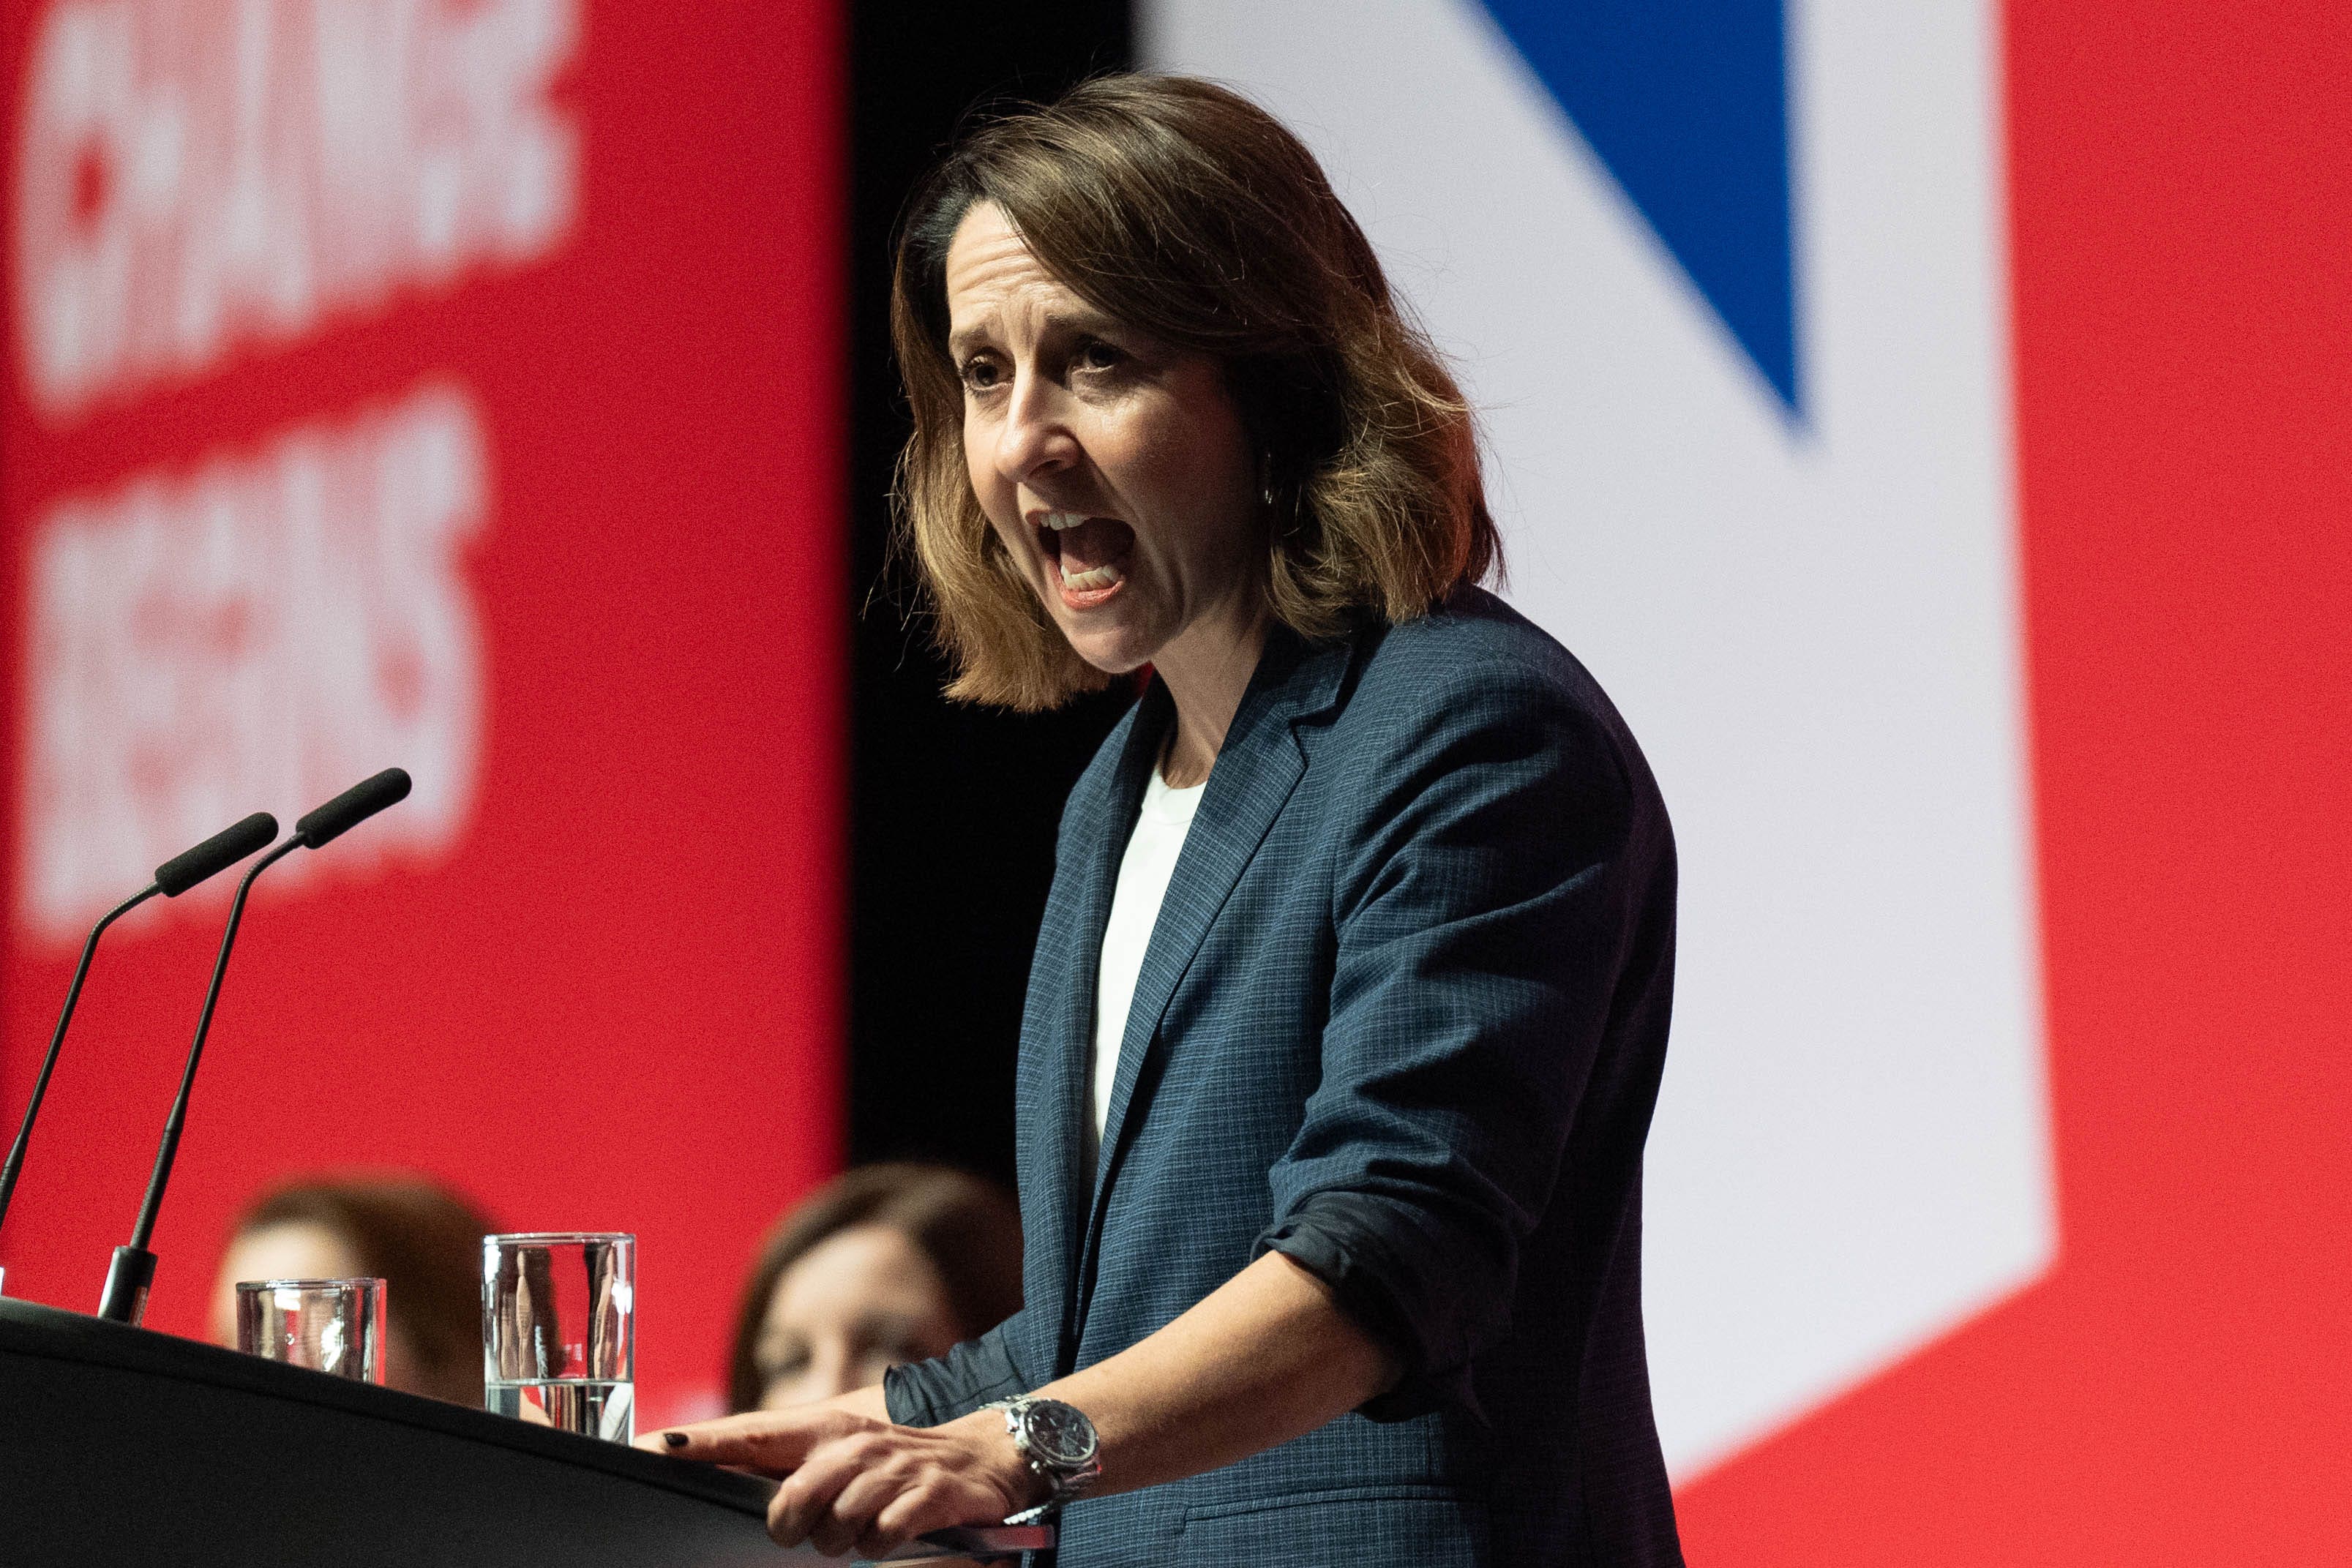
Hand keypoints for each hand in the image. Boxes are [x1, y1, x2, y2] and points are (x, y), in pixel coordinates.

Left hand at [637, 1406, 1042, 1557]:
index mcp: (823, 1427)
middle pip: (788, 1501)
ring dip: (843, 1542)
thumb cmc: (895, 1459)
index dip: (696, 1444)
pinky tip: (893, 1530)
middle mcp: (852, 1442)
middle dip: (792, 1528)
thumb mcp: (842, 1450)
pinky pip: (881, 1540)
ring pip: (835, 1529)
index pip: (747, 1434)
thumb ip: (788, 1465)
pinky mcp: (926, 1495)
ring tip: (862, 1526)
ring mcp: (890, 1468)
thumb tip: (722, 1483)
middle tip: (811, 1529)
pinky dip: (882, 1546)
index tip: (645, 1450)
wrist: (984, 1453)